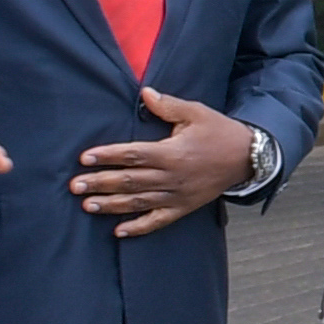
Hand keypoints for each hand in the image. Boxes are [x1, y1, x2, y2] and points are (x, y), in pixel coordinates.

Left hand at [71, 85, 260, 236]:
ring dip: (111, 205)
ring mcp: (177, 195)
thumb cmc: (219, 132)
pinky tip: (118, 231)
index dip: (107, 156)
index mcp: (172, 152)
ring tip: (87, 205)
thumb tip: (145, 92)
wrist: (247, 158)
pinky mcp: (183, 207)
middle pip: (130, 180)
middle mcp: (171, 177)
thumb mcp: (196, 112)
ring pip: (138, 202)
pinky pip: (158, 221)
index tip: (85, 158)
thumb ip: (168, 105)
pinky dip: (138, 227)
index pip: (133, 154)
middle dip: (100, 183)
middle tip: (75, 185)